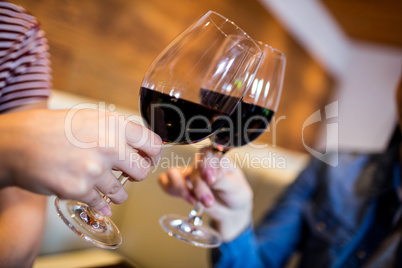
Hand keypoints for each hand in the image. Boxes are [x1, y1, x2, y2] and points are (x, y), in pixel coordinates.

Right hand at [0, 109, 161, 215]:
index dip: (152, 155)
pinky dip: (98, 203)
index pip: (154, 144)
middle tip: (126, 174)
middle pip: (143, 171)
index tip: (147, 159)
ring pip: (122, 193)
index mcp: (114, 125)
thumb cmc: (54, 129)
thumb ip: (117, 131)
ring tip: (103, 184)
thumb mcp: (91, 118)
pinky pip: (101, 204)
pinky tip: (92, 196)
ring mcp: (94, 169)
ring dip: (115, 192)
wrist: (18, 143)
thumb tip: (140, 146)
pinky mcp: (79, 189)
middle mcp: (109, 146)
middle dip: (136, 175)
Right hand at [159, 146, 252, 240]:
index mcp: (217, 158)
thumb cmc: (235, 194)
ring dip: (181, 188)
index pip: (206, 152)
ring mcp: (190, 174)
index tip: (210, 178)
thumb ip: (221, 179)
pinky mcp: (181, 185)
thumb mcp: (235, 187)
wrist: (231, 211)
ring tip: (194, 201)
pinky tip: (185, 198)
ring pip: (174, 173)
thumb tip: (208, 175)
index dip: (205, 163)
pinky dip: (170, 189)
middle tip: (208, 200)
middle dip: (199, 187)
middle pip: (192, 168)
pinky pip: (165, 182)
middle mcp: (201, 163)